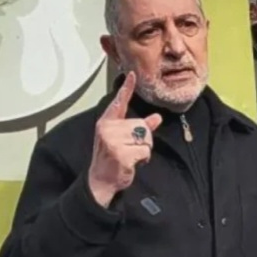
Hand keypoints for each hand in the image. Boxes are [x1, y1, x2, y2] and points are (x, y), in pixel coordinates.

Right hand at [87, 71, 162, 206]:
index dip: (126, 88)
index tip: (131, 74)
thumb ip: (139, 128)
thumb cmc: (112, 160)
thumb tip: (156, 118)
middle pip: (142, 125)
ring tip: (130, 157)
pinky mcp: (121, 153)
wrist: (100, 182)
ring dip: (144, 150)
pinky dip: (143, 159)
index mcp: (106, 122)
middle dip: (144, 139)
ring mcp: (113, 140)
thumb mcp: (122, 140)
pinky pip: (145, 151)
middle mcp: (108, 128)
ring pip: (146, 137)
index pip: (118, 102)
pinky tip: (132, 164)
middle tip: (130, 150)